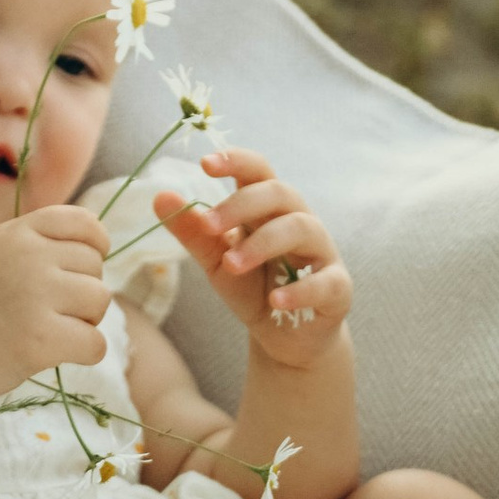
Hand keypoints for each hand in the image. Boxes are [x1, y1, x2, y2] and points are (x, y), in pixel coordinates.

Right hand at [0, 206, 110, 406]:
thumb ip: (41, 239)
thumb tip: (100, 242)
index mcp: (18, 232)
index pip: (84, 222)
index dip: (96, 244)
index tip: (84, 267)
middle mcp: (29, 257)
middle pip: (95, 266)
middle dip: (82, 290)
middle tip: (48, 309)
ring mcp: (35, 297)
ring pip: (100, 300)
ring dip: (85, 320)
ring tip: (50, 327)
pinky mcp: (42, 340)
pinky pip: (96, 343)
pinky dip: (85, 352)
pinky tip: (56, 352)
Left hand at [155, 150, 352, 372]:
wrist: (284, 338)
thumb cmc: (252, 288)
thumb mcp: (216, 261)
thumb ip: (194, 232)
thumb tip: (160, 196)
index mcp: (268, 208)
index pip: (258, 171)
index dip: (236, 161)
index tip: (205, 164)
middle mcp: (299, 220)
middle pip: (279, 193)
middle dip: (242, 205)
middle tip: (209, 225)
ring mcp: (322, 252)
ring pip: (303, 228)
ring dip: (263, 243)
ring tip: (232, 264)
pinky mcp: (338, 287)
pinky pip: (325, 281)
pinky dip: (299, 290)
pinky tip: (275, 301)